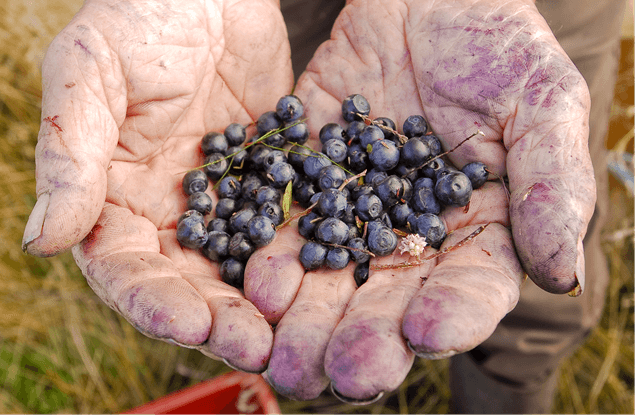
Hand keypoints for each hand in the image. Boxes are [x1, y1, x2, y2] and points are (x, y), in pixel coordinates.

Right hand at [21, 0, 293, 372]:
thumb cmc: (137, 15)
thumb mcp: (90, 72)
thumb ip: (70, 154)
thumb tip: (43, 241)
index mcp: (115, 194)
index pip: (127, 266)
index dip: (154, 301)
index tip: (191, 325)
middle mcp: (170, 207)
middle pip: (188, 280)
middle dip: (217, 318)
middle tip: (255, 350)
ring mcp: (223, 196)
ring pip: (239, 264)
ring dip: (260, 302)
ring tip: (287, 335)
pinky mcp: (268, 178)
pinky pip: (283, 224)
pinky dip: (299, 256)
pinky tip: (323, 278)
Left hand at [249, 0, 594, 400]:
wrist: (424, 0)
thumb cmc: (496, 44)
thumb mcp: (540, 102)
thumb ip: (549, 183)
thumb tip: (561, 271)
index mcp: (475, 230)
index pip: (470, 288)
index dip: (453, 315)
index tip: (429, 332)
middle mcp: (409, 236)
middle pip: (389, 302)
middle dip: (367, 341)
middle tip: (345, 376)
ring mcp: (354, 212)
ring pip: (331, 280)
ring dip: (308, 321)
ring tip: (285, 357)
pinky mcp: (307, 183)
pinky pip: (286, 227)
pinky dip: (272, 257)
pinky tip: (258, 284)